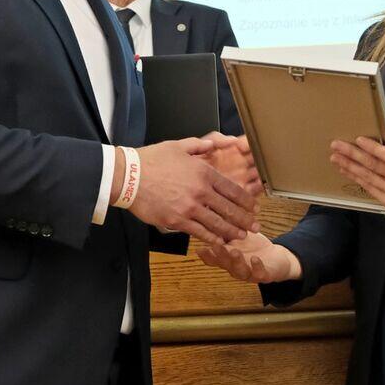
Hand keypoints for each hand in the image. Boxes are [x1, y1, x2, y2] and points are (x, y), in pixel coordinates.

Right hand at [115, 137, 260, 246]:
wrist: (128, 177)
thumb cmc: (151, 160)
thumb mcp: (177, 146)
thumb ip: (198, 145)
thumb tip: (213, 144)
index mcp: (203, 172)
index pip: (232, 189)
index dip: (246, 200)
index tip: (253, 206)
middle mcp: (200, 191)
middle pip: (229, 209)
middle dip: (245, 219)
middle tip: (255, 226)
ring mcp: (189, 208)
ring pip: (217, 224)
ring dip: (232, 231)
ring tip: (242, 236)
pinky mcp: (177, 221)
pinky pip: (200, 232)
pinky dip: (212, 238)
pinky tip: (220, 241)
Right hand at [198, 231, 301, 282]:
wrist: (275, 258)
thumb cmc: (252, 246)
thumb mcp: (237, 234)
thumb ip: (226, 226)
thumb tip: (212, 208)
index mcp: (226, 257)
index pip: (212, 258)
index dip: (205, 255)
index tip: (199, 247)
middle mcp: (234, 267)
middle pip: (224, 263)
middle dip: (219, 254)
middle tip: (215, 245)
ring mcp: (248, 272)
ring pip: (239, 270)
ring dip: (235, 261)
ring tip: (234, 251)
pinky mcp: (263, 275)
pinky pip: (259, 274)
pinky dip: (257, 267)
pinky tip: (255, 259)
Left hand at [330, 129, 384, 217]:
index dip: (372, 148)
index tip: (358, 140)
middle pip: (375, 166)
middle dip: (353, 155)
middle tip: (337, 146)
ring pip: (369, 178)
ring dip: (349, 167)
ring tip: (336, 158)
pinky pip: (370, 189)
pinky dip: (356, 178)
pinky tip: (346, 170)